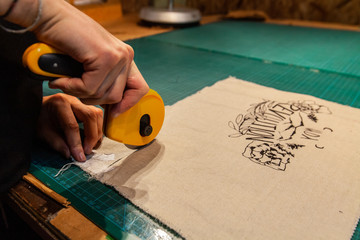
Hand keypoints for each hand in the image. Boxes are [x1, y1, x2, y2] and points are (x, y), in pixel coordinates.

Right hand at [3, 0, 148, 115]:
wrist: (50, 17)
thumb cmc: (66, 40)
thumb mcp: (91, 63)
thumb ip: (103, 80)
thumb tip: (112, 108)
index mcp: (125, 57)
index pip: (139, 89)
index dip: (127, 104)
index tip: (113, 113)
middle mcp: (125, 56)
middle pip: (116, 96)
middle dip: (93, 99)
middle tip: (75, 88)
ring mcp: (117, 56)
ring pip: (103, 94)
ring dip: (79, 93)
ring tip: (65, 80)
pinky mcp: (105, 57)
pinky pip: (90, 88)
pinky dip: (72, 87)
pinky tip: (62, 78)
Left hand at [37, 93, 102, 161]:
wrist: (38, 109)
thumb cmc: (40, 120)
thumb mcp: (44, 134)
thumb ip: (58, 144)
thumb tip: (72, 155)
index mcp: (59, 104)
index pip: (72, 125)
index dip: (77, 143)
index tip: (79, 157)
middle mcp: (72, 100)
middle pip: (90, 116)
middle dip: (92, 136)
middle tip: (87, 151)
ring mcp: (80, 102)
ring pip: (97, 115)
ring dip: (97, 132)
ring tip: (91, 146)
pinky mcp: (85, 106)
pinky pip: (97, 116)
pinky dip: (97, 128)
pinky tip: (92, 138)